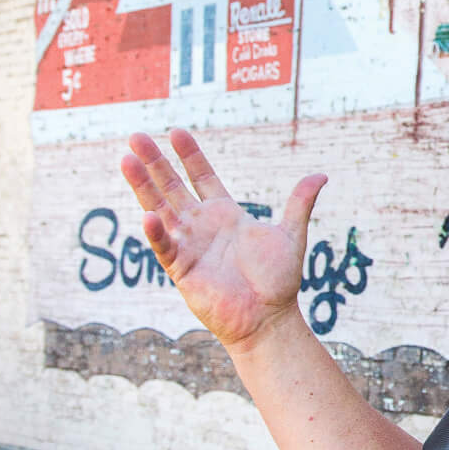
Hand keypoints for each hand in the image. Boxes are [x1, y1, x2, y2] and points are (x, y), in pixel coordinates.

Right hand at [120, 128, 325, 353]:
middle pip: (173, 187)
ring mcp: (189, 245)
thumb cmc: (278, 280)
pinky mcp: (182, 269)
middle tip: (136, 137)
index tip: (175, 131)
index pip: (202, 177)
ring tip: (127, 161)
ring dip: (144, 187)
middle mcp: (202, 226)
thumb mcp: (291, 234)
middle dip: (155, 163)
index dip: (189, 156)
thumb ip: (300, 203)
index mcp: (226, 214)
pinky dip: (157, 232)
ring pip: (160, 210)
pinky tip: (148, 214)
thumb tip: (321, 175)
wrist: (268, 318)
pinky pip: (165, 247)